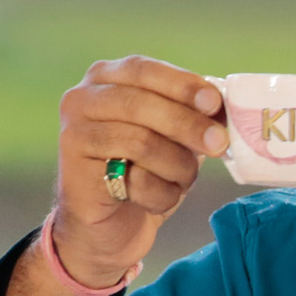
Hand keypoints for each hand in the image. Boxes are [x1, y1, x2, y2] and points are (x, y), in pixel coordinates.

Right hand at [5, 56, 224, 295]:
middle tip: (219, 144)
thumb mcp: (173, 135)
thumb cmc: (146, 170)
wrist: (110, 225)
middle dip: (187, 125)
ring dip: (178, 167)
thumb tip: (220, 105)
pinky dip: (162, 195)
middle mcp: (82, 100)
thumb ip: (191, 114)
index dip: (181, 84)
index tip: (214, 102)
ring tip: (184, 180)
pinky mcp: (76, 176)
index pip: (144, 70)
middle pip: (141, 105)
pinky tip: (158, 199)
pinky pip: (135, 181)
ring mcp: (74, 136)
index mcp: (106, 78)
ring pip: (141, 143)